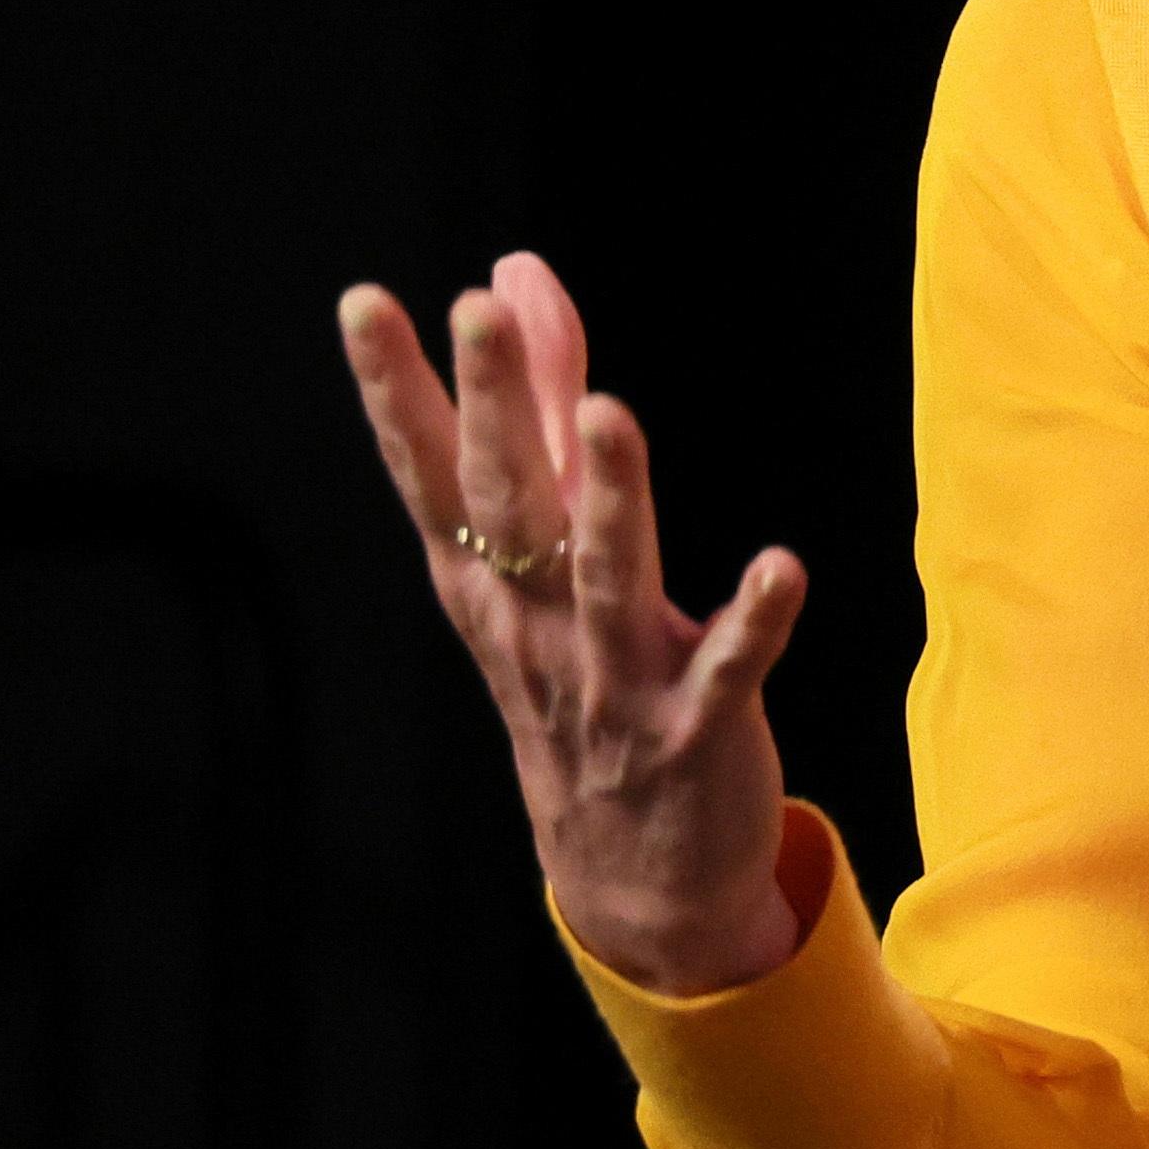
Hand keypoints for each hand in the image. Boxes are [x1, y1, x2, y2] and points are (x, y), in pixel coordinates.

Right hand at [338, 251, 811, 994]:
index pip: (431, 472)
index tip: (364, 304)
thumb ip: (540, 405)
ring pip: (603, 581)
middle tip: (476, 312)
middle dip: (493, 406)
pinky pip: (725, 670)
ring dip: (609, 499)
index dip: (395, 388)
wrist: (632, 877)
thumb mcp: (543, 549)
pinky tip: (784, 566)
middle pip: (508, 507)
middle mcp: (536, 626)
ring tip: (611, 415)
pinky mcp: (696, 729)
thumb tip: (514, 272)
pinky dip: (751, 621)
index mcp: (490, 583)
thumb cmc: (580, 678)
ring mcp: (612, 682)